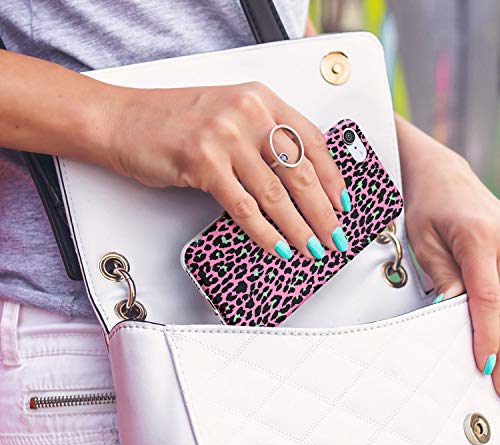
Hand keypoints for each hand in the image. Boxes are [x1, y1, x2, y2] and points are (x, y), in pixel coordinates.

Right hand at [105, 83, 349, 259]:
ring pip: (276, 193)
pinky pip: (244, 207)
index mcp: (261, 99)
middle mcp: (248, 113)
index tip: (344, 204)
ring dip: (300, 227)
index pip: (313, 141)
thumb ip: (262, 138)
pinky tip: (279, 247)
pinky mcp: (203, 164)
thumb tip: (295, 180)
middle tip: (336, 236)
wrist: (123, 119)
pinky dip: (265, 233)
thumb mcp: (228, 115)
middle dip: (323, 212)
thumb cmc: (173, 121)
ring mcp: (225, 137)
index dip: (334, 178)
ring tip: (313, 248)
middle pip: (300, 171)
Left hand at [398, 116, 499, 393]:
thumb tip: (453, 315)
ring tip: (497, 367)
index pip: (489, 297)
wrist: (440, 172)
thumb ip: (443, 278)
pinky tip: (497, 334)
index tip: (486, 366)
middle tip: (497, 384)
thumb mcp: (422, 240)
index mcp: (480, 237)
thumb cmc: (425, 202)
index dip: (491, 335)